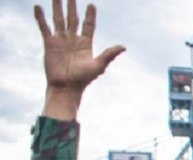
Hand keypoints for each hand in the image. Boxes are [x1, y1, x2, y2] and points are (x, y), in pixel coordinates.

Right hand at [36, 0, 125, 118]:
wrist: (66, 87)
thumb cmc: (83, 79)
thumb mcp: (98, 66)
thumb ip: (109, 54)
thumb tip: (123, 47)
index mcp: (85, 44)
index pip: (88, 25)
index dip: (90, 16)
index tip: (91, 5)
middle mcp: (73, 39)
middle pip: (73, 19)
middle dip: (72, 7)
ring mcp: (60, 40)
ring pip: (58, 19)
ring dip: (57, 7)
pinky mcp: (49, 43)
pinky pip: (44, 27)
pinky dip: (40, 17)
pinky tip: (38, 7)